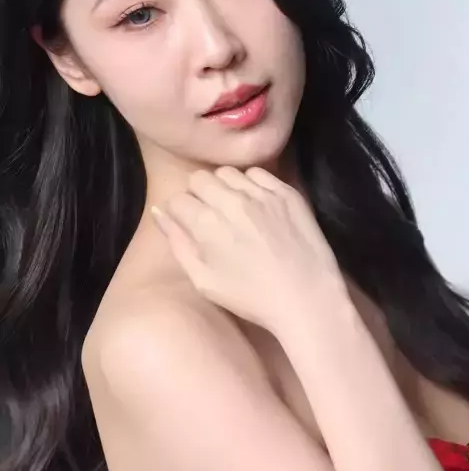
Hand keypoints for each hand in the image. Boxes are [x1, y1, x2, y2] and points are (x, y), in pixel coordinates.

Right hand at [151, 166, 346, 334]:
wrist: (306, 297)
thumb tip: (159, 212)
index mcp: (205, 222)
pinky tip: (256, 205)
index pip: (177, 199)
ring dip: (224, 186)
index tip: (189, 225)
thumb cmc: (251, 297)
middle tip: (210, 215)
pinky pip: (258, 174)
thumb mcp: (204, 280)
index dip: (179, 212)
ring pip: (228, 172)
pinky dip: (251, 184)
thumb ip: (178, 242)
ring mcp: (261, 193)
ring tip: (233, 208)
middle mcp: (230, 200)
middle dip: (198, 194)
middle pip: (199, 178)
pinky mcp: (286, 192)